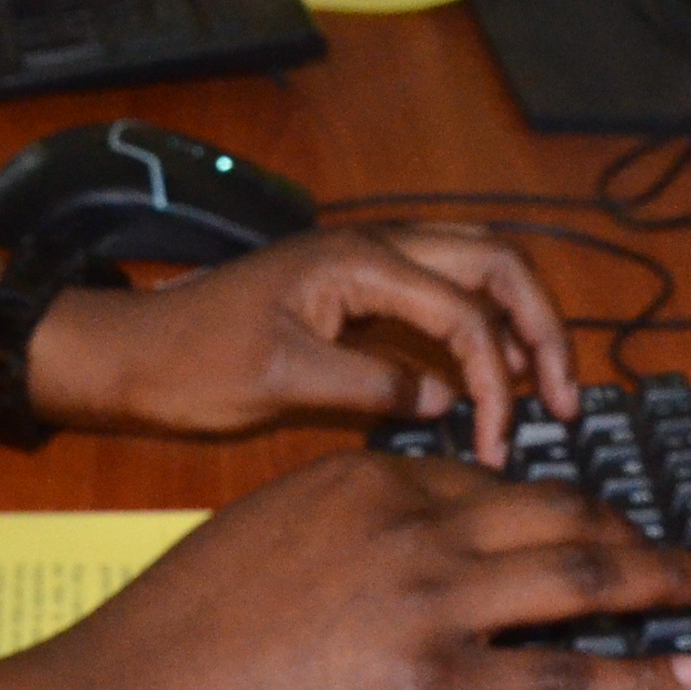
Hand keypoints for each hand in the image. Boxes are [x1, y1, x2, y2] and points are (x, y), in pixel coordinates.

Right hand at [29, 452, 690, 689]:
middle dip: (630, 529)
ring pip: (578, 579)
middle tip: (681, 549)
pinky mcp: (438, 687)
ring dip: (657, 582)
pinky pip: (562, 676)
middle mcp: (410, 524)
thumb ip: (342, 527)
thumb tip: (393, 543)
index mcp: (366, 481)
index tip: (591, 519)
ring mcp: (430, 603)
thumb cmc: (182, 631)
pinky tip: (678, 677)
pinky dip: (635, 676)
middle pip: (554, 514)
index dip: (554, 502)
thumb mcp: (265, 535)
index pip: (488, 481)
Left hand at [30, 225, 575, 466]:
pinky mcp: (355, 296)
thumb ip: (371, 387)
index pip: (463, 307)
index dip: (496, 377)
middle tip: (561, 401)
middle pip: (492, 266)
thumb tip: (445, 404)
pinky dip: (474, 338)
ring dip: (513, 328)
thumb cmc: (191, 363)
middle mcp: (371, 249)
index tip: (497, 441)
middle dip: (538, 328)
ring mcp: (364, 268)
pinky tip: (482, 392)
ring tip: (540, 397)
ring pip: (472, 276)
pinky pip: (437, 301)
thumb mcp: (282, 380)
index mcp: (357, 259)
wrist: (129, 354)